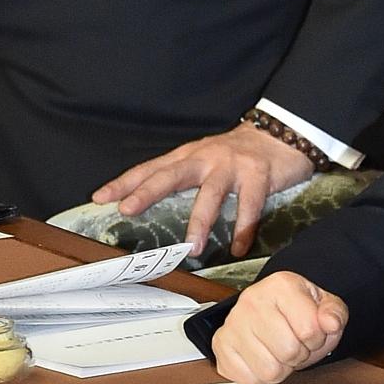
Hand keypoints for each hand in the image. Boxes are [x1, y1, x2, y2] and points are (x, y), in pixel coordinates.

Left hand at [92, 122, 314, 257]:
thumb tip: (151, 203)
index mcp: (190, 155)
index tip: (100, 197)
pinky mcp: (259, 175)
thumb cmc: (239, 153)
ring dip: (200, 221)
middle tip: (127, 209)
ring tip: (192, 248)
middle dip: (149, 191)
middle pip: (173, 174)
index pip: (153, 168)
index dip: (126, 181)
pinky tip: (238, 246)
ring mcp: (233, 166)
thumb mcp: (206, 158)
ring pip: (212, 194)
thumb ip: (183, 176)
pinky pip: (250, 205)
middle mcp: (207, 158)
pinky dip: (244, 228)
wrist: (283, 134)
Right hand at [212, 271, 347, 383]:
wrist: (273, 309)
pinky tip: (264, 356)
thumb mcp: (326, 305)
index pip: (309, 329)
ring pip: (269, 369)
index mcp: (281, 285)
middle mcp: (252, 300)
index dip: (317, 338)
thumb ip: (335, 313)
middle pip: (288, 351)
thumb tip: (330, 323)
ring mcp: (233, 323)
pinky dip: (262, 375)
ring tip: (279, 350)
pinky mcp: (221, 345)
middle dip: (299, 354)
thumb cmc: (298, 309)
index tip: (312, 331)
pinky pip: (249, 379)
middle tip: (295, 342)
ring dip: (281, 367)